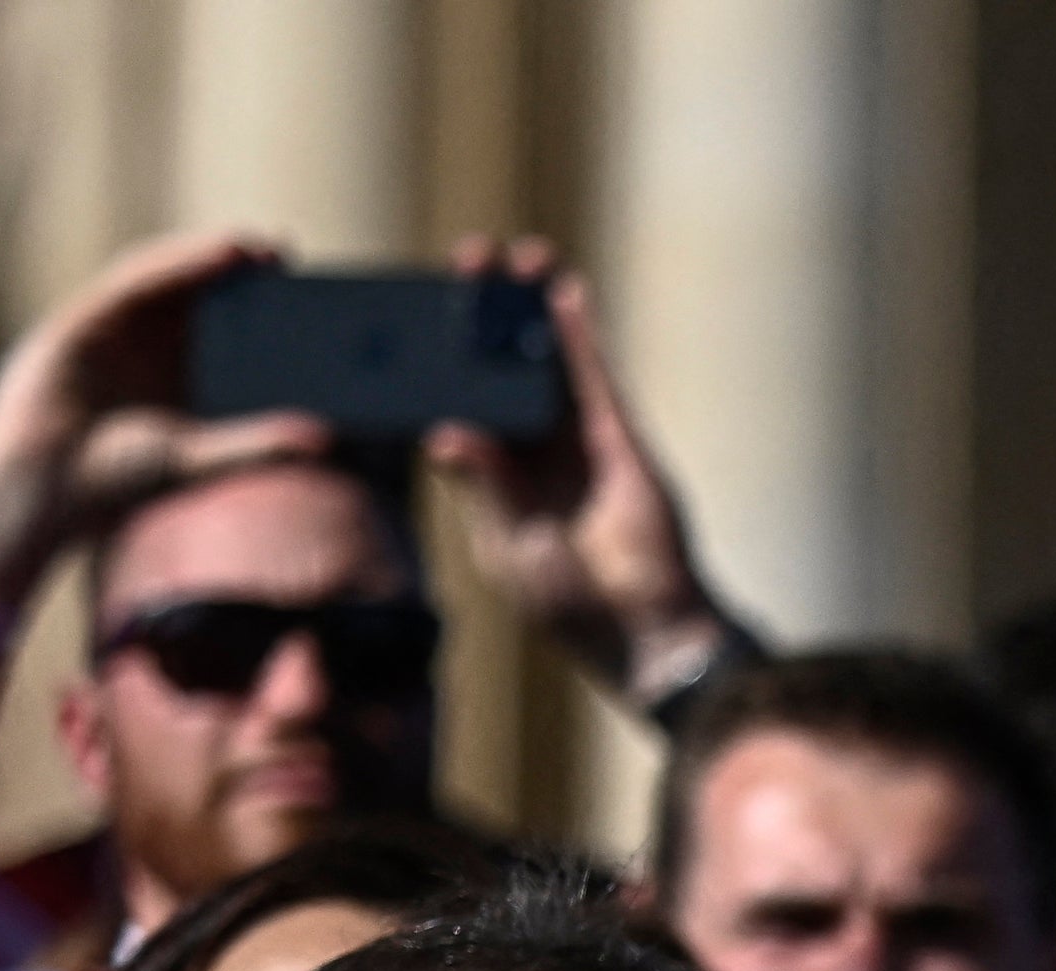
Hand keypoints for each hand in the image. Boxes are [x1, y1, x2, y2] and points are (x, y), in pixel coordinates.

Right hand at [0, 230, 322, 623]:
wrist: (45, 491)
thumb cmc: (114, 486)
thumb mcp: (199, 457)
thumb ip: (257, 444)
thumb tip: (325, 439)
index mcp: (172, 372)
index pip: (219, 325)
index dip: (255, 303)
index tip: (302, 290)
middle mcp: (142, 344)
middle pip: (194, 292)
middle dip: (236, 269)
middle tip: (285, 254)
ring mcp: (109, 328)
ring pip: (164, 277)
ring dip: (206, 255)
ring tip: (254, 247)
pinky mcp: (82, 320)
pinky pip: (133, 281)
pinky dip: (172, 264)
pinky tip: (212, 255)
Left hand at [420, 240, 735, 705]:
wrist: (642, 627)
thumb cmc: (568, 602)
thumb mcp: (509, 543)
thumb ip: (482, 487)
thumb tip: (444, 434)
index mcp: (490, 476)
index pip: (457, 402)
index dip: (440, 358)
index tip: (413, 314)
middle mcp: (530, 449)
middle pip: (500, 366)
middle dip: (484, 314)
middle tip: (467, 261)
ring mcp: (575, 440)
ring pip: (547, 359)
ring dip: (530, 309)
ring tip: (514, 258)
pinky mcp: (617, 438)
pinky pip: (594, 376)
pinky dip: (580, 334)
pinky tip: (563, 292)